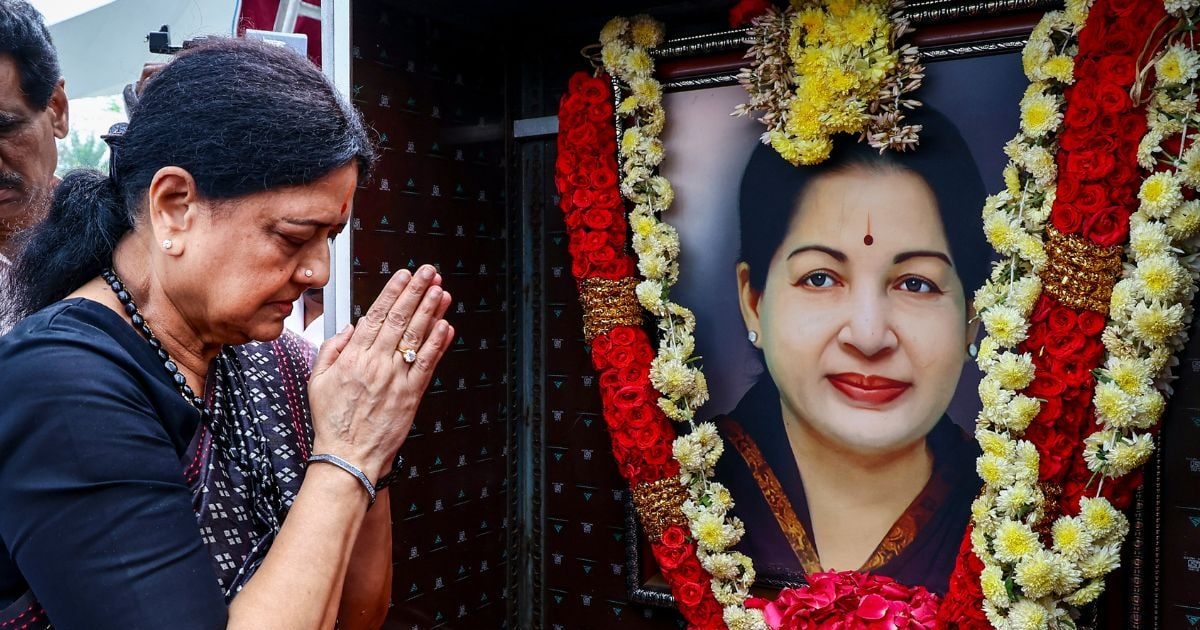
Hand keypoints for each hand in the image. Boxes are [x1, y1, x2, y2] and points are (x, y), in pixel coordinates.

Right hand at [307, 265, 453, 480]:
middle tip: (429, 273)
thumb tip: (350, 327)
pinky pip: (427, 364)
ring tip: (440, 291)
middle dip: (416, 292)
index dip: (393, 292)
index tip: (404, 276)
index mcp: (353, 357)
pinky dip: (437, 344)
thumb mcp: (317, 380)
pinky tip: (445, 326)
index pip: (376, 315)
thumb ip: (332, 348)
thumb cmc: (334, 422)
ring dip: (430, 311)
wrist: (348, 456)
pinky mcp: (411, 394)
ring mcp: (395, 378)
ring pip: (415, 337)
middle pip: (399, 319)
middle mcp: (376, 364)